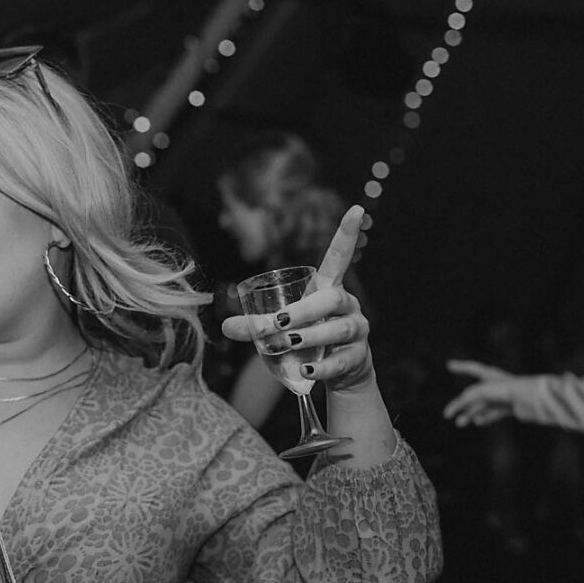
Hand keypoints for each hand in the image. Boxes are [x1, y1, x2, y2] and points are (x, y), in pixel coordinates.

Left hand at [220, 205, 374, 392]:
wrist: (340, 374)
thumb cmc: (308, 341)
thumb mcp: (283, 329)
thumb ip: (257, 326)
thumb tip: (225, 327)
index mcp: (329, 289)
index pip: (341, 257)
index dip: (348, 233)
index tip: (356, 208)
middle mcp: (347, 305)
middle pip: (332, 298)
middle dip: (305, 310)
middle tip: (279, 325)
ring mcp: (356, 331)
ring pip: (338, 328)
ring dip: (311, 337)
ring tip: (288, 344)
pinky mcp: (358, 357)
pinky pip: (342, 361)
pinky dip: (323, 367)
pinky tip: (306, 372)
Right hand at [443, 360, 520, 427]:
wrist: (533, 399)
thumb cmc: (508, 389)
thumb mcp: (482, 391)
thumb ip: (468, 397)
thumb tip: (461, 407)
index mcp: (490, 374)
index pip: (471, 368)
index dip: (460, 367)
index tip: (450, 365)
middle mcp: (495, 384)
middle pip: (473, 394)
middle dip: (460, 405)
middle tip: (447, 414)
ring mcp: (502, 396)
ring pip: (481, 406)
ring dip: (469, 414)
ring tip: (460, 423)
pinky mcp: (509, 408)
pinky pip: (493, 413)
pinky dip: (484, 418)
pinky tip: (478, 422)